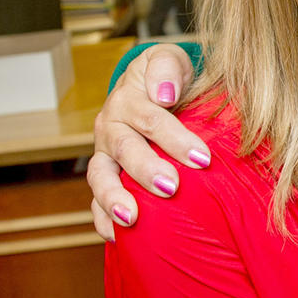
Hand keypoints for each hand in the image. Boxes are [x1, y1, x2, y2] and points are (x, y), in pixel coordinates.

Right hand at [89, 43, 201, 239]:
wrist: (152, 89)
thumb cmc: (168, 78)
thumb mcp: (169, 59)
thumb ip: (167, 68)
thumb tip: (164, 94)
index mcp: (128, 99)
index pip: (150, 118)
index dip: (174, 138)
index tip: (202, 158)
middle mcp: (111, 128)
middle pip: (124, 149)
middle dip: (146, 170)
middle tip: (171, 186)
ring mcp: (104, 156)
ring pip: (100, 177)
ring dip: (113, 198)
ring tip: (131, 218)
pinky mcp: (105, 178)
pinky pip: (94, 202)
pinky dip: (102, 221)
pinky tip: (117, 238)